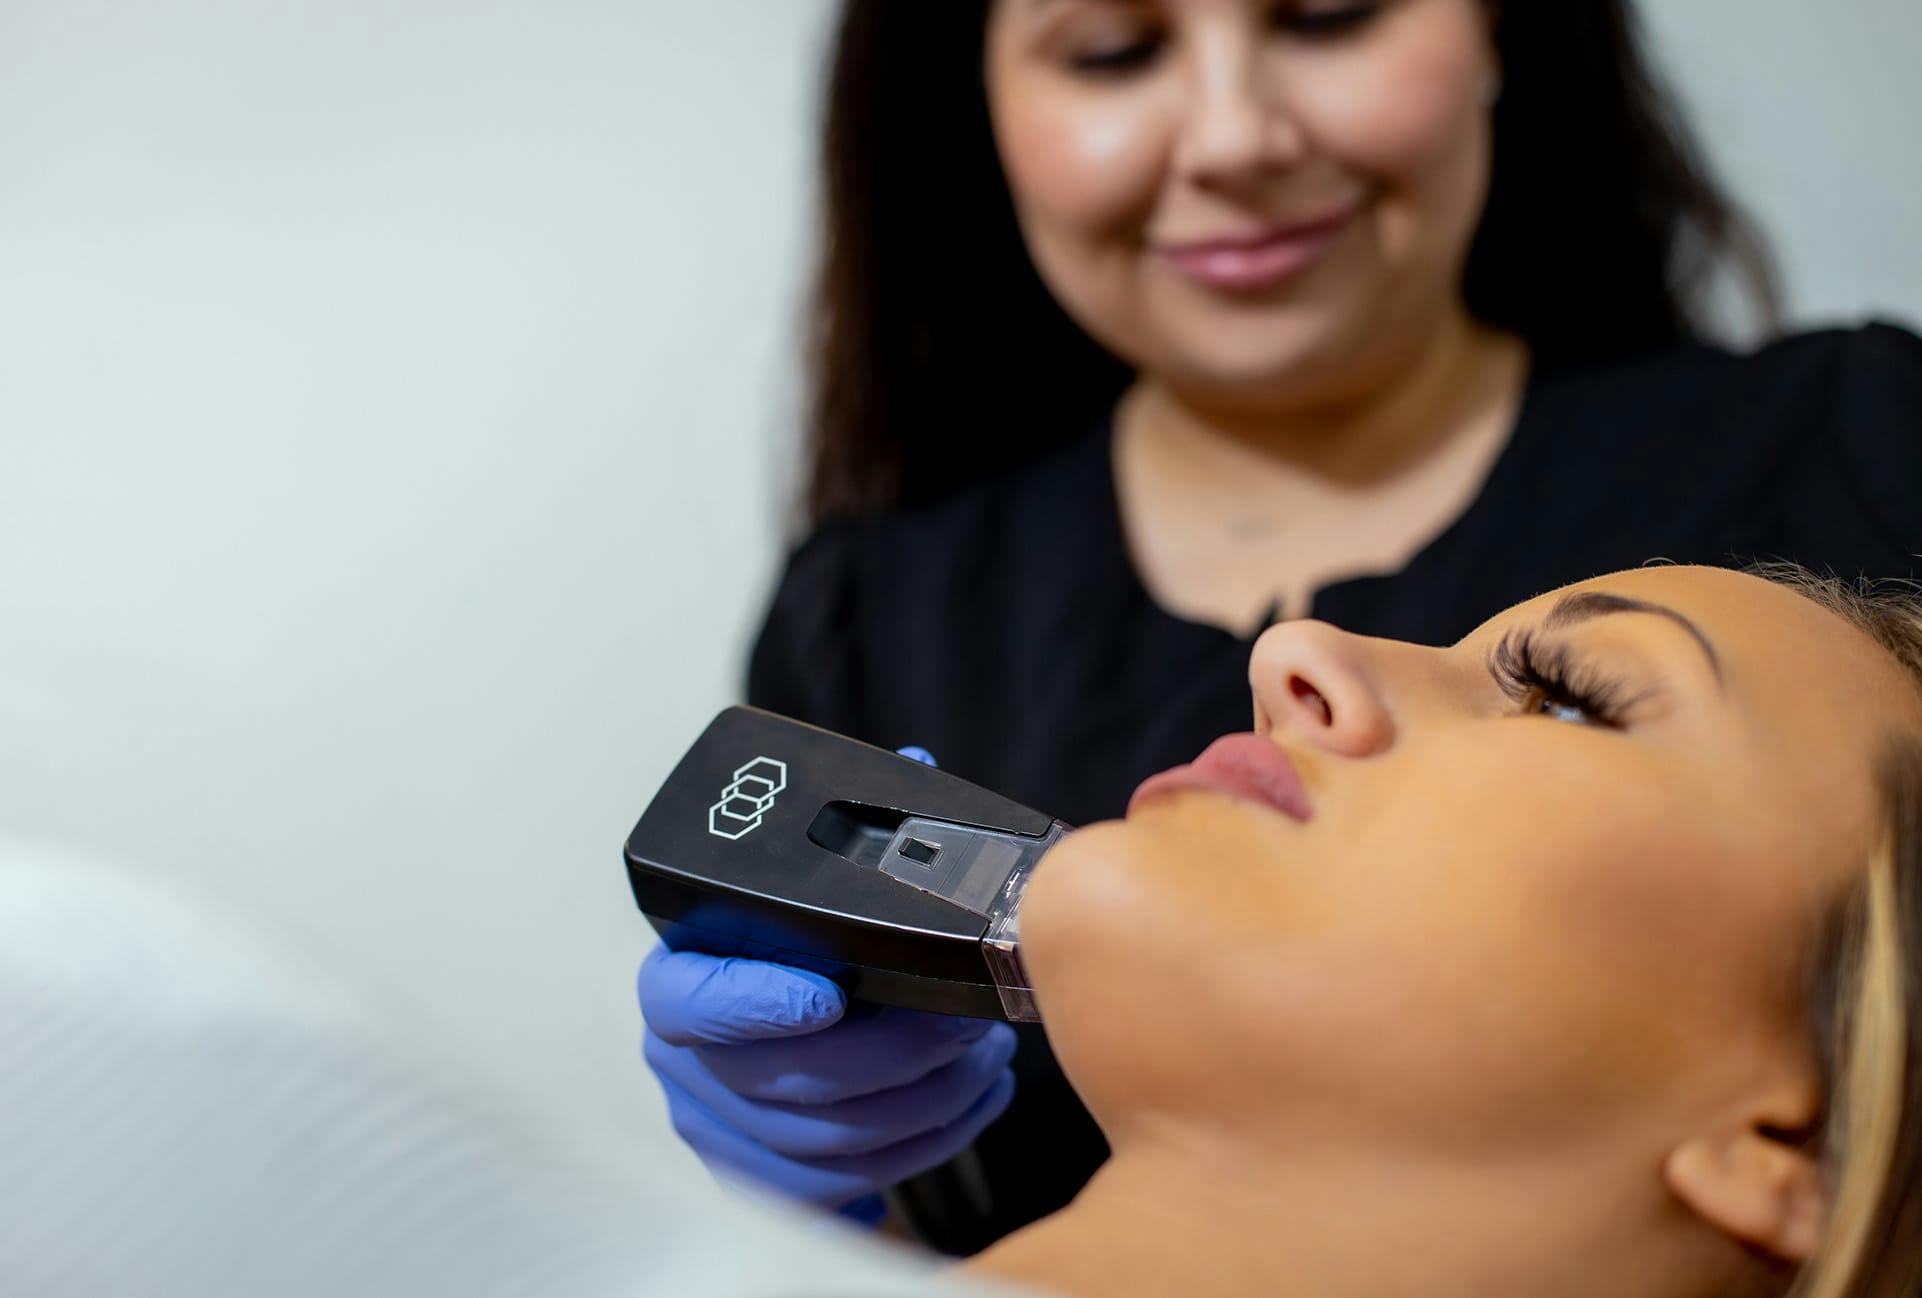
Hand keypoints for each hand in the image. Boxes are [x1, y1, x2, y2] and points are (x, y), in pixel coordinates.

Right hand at [639, 947, 1016, 1214]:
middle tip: (965, 1026)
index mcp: (674, 987)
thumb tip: (903, 932)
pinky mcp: (761, 1180)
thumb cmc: (789, 956)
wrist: (774, 1007)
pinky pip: (843, 1186)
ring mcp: (716, 1132)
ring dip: (927, 1105)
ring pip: (824, 1145)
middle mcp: (682, 1066)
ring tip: (986, 1062)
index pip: (694, 1005)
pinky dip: (922, 1148)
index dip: (760, 1006)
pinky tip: (969, 1108)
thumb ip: (823, 926)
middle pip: (784, 1083)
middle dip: (897, 1057)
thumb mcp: (790, 921)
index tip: (829, 998)